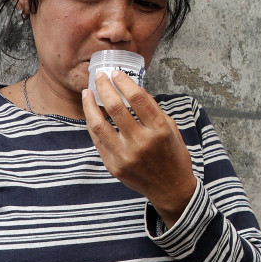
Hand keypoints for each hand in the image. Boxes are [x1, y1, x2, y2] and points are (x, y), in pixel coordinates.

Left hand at [83, 71, 197, 226]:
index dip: (124, 82)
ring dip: (90, 105)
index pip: (137, 98)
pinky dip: (93, 124)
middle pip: (116, 107)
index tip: (116, 73)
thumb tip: (132, 89)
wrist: (170, 188)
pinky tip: (91, 114)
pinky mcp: (114, 166)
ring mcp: (125, 156)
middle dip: (105, 87)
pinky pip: (97, 140)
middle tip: (101, 77)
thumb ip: (152, 110)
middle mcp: (141, 142)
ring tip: (87, 93)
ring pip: (99, 124)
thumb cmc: (173, 155)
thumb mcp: (171, 129)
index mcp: (159, 130)